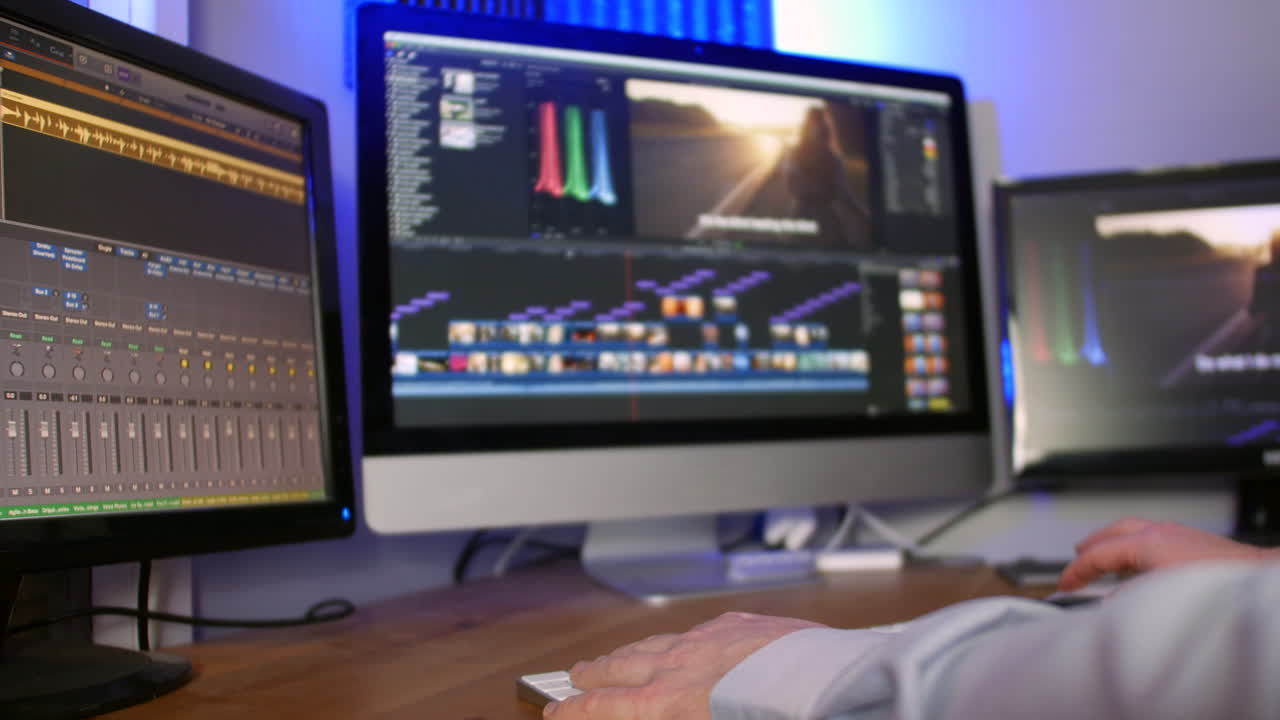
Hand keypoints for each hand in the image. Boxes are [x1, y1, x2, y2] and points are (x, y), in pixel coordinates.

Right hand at [544, 612, 824, 719]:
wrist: (827, 689)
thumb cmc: (773, 719)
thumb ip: (671, 714)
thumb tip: (656, 710)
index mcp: (665, 703)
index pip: (604, 708)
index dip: (575, 711)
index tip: (557, 712)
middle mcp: (679, 666)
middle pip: (621, 667)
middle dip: (594, 673)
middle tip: (576, 676)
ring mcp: (708, 640)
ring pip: (656, 643)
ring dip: (630, 651)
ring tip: (616, 656)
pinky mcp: (740, 625)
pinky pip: (698, 630)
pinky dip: (679, 638)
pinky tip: (684, 639)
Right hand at [1058, 517, 1272, 590]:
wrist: (1255, 574)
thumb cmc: (1214, 583)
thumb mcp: (1157, 597)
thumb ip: (1128, 599)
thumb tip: (1112, 602)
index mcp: (1145, 542)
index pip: (1097, 554)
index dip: (1076, 571)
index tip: (1064, 584)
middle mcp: (1158, 531)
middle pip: (1112, 533)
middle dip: (1091, 546)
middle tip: (1076, 559)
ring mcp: (1176, 532)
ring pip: (1131, 530)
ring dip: (1112, 542)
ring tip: (1104, 556)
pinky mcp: (1191, 539)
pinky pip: (1149, 534)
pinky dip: (1133, 543)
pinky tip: (1140, 560)